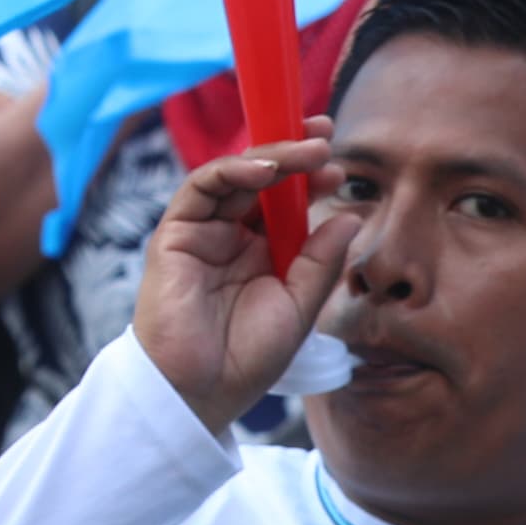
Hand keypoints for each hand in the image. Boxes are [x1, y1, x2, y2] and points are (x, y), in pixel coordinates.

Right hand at [131, 133, 358, 434]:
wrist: (200, 389)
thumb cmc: (247, 355)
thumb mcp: (300, 304)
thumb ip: (321, 259)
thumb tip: (350, 213)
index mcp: (262, 252)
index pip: (287, 201)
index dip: (311, 177)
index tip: (341, 164)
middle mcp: (231, 235)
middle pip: (262, 180)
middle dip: (294, 153)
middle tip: (326, 135)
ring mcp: (202, 232)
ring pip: (234, 177)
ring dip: (272, 157)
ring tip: (310, 150)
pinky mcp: (175, 234)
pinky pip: (201, 189)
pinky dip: (232, 172)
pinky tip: (265, 169)